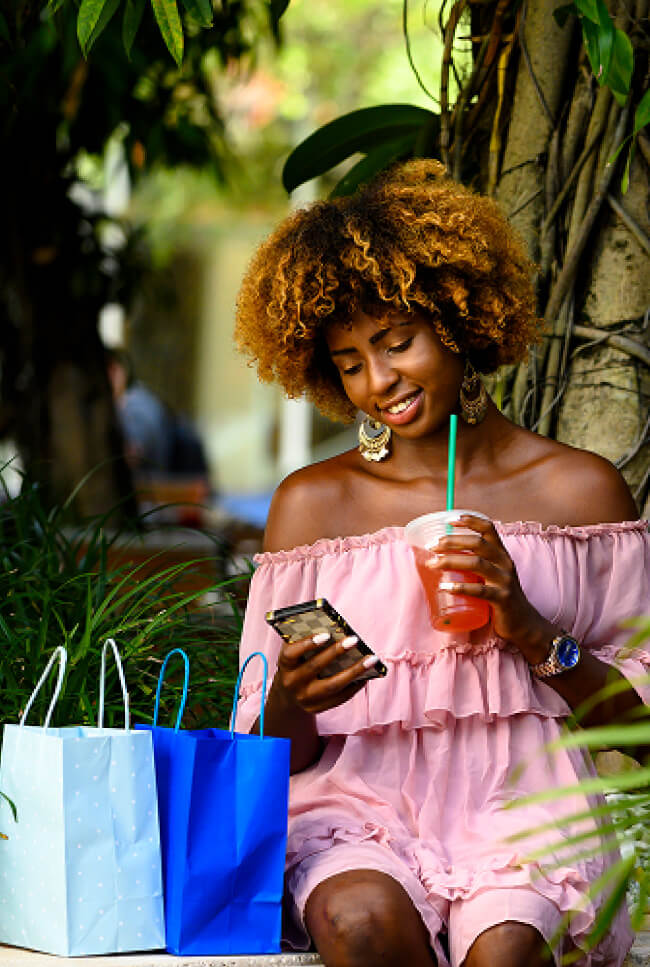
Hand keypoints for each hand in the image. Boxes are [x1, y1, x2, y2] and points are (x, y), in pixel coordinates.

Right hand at [272, 632, 380, 714]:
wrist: (287, 696)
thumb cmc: (296, 664)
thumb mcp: (294, 653)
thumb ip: (306, 640)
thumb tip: (335, 628)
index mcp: (285, 665)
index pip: (292, 653)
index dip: (308, 644)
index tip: (326, 634)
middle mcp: (292, 682)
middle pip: (315, 667)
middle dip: (336, 652)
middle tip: (354, 640)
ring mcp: (304, 698)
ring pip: (332, 685)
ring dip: (354, 671)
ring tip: (372, 659)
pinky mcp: (316, 709)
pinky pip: (339, 698)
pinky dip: (354, 686)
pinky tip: (366, 675)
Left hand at [426, 514, 554, 660]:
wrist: (523, 623)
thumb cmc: (500, 596)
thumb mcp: (492, 574)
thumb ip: (475, 564)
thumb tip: (441, 556)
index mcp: (501, 554)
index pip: (488, 528)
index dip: (470, 520)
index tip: (449, 520)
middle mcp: (504, 563)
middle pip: (478, 543)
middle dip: (453, 541)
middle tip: (432, 545)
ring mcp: (504, 580)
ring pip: (477, 563)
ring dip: (451, 561)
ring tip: (432, 564)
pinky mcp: (502, 599)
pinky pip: (480, 591)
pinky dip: (460, 587)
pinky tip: (445, 587)